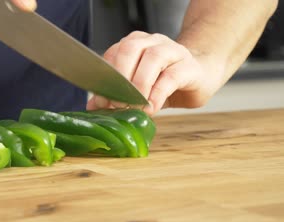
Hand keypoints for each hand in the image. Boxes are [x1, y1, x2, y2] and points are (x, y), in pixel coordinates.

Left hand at [87, 31, 220, 115]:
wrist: (200, 77)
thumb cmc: (164, 82)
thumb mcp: (137, 90)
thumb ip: (116, 95)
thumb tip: (92, 107)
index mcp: (136, 44)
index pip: (114, 53)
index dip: (105, 77)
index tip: (101, 102)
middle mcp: (153, 42)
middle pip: (131, 48)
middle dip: (120, 77)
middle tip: (117, 104)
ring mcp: (173, 51)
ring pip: (152, 58)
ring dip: (140, 84)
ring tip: (135, 107)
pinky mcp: (189, 66)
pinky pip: (171, 76)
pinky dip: (158, 94)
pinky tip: (151, 109)